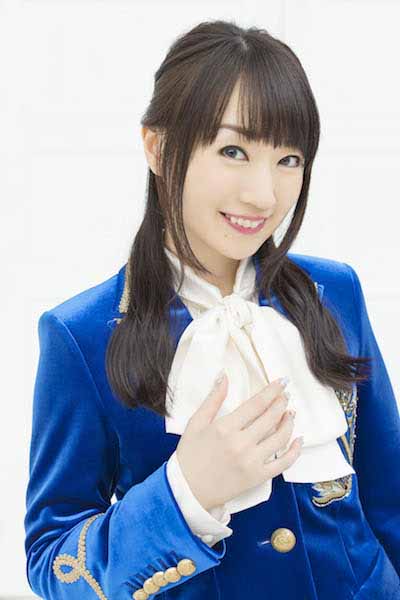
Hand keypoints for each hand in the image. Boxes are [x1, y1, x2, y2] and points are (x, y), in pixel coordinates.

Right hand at [175, 374, 302, 510]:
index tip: (282, 382)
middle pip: (271, 418)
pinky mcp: (257, 477)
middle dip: (282, 403)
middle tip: (285, 396)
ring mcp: (251, 462)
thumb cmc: (189, 455)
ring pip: (280, 438)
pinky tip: (298, 440)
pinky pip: (283, 464)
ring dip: (289, 423)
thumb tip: (224, 376)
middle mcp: (241, 443)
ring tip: (290, 414)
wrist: (187, 491)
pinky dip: (294, 451)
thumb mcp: (196, 423)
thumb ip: (213, 399)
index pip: (257, 404)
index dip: (272, 391)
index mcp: (225, 427)